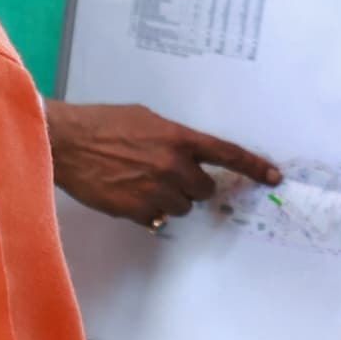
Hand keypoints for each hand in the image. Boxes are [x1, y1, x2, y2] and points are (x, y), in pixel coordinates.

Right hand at [48, 102, 283, 228]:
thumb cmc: (103, 124)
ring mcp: (156, 191)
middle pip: (205, 189)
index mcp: (178, 139)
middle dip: (191, 184)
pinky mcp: (138, 211)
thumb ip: (172, 139)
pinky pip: (158, 219)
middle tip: (167, 174)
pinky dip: (149, 210)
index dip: (253, 167)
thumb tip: (187, 156)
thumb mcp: (146, 120)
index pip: (227, 154)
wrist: (67, 142)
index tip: (273, 176)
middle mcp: (173, 166)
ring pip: (182, 207)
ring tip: (142, 182)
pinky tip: (129, 194)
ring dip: (170, 198)